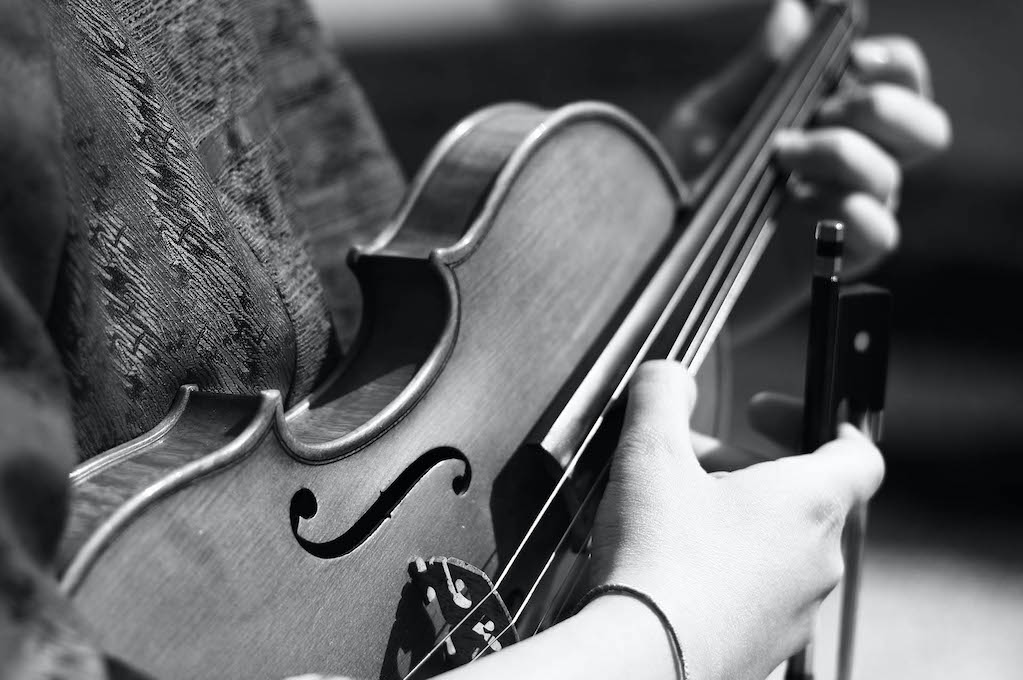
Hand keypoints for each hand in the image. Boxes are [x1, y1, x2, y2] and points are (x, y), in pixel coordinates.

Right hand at [586, 362, 883, 679]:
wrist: (643, 662)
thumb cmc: (659, 560)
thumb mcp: (649, 454)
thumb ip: (661, 396)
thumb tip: (668, 376)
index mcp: (809, 503)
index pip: (857, 452)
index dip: (820, 421)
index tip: (770, 414)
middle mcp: (816, 560)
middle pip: (796, 495)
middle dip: (737, 466)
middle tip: (684, 459)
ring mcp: (794, 612)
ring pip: (773, 545)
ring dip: (729, 517)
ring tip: (666, 512)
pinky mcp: (763, 647)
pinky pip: (753, 592)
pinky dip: (720, 568)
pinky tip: (665, 567)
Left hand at [659, 0, 950, 342]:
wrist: (658, 260)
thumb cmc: (684, 187)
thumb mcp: (708, 121)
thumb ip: (757, 72)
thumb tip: (792, 11)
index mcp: (834, 120)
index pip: (900, 82)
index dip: (892, 64)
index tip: (853, 60)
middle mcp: (856, 164)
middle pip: (924, 128)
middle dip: (883, 108)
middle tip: (823, 111)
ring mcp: (850, 212)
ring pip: (892, 176)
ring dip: (841, 154)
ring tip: (782, 157)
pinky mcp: (836, 260)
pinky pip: (880, 233)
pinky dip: (848, 211)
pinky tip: (802, 204)